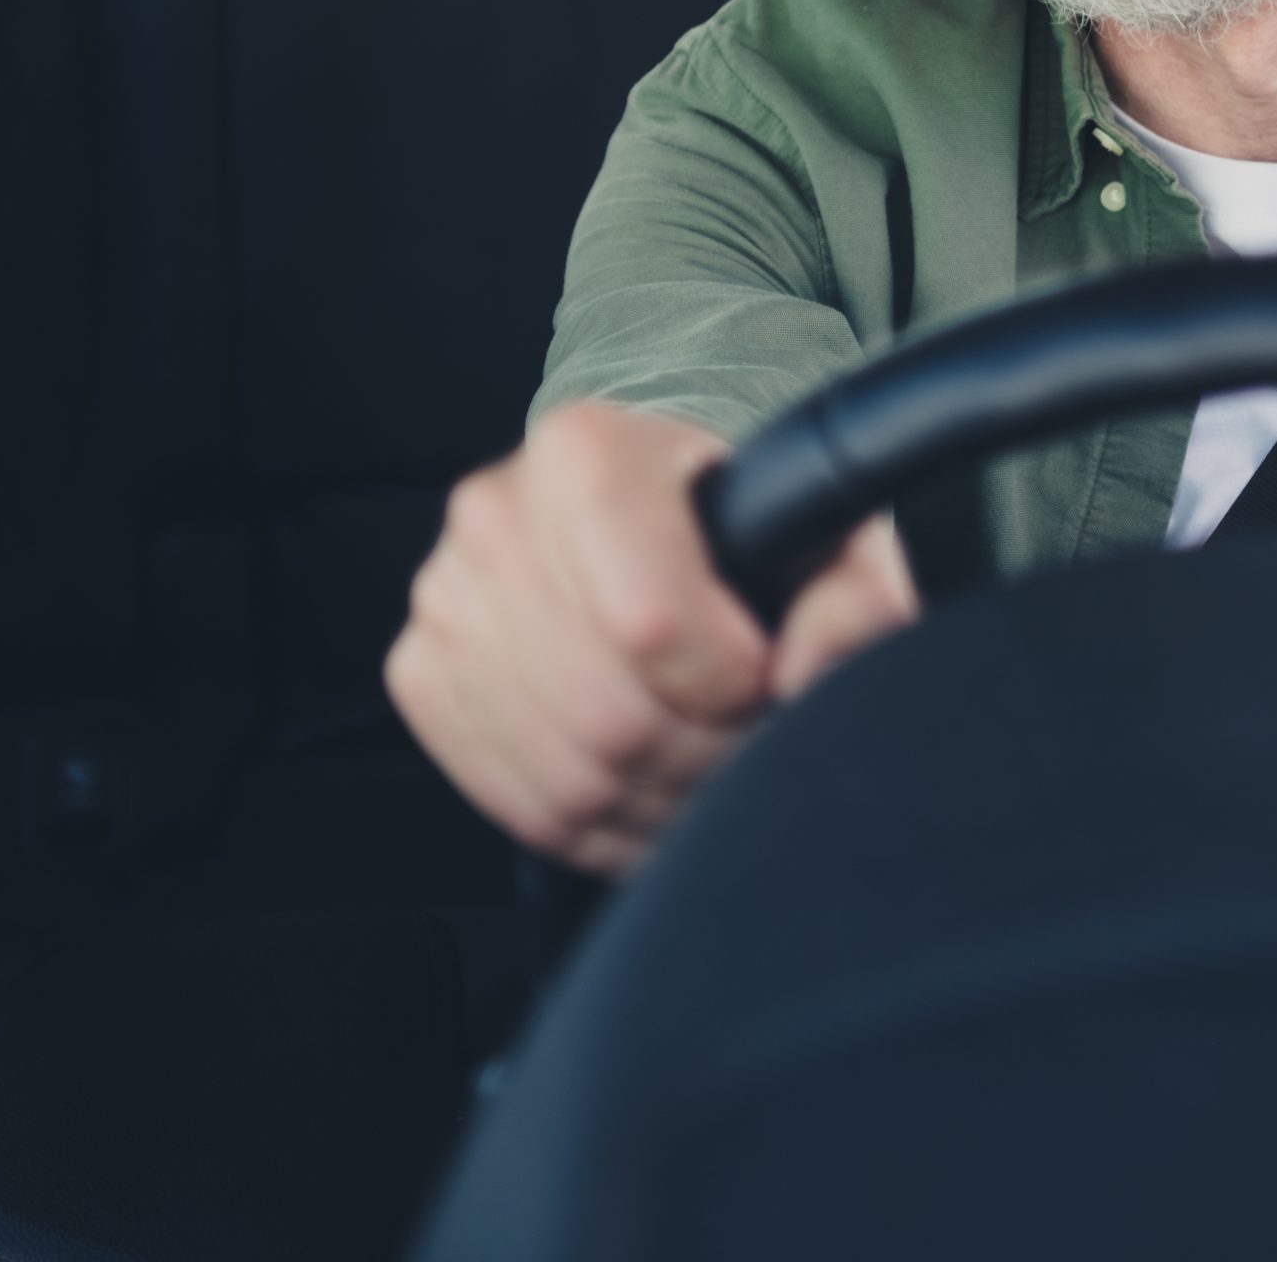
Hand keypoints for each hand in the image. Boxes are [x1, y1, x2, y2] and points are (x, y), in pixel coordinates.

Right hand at [386, 400, 920, 874]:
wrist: (649, 517)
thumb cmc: (737, 532)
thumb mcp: (831, 543)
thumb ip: (855, 604)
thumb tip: (809, 674)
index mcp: (584, 453)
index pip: (649, 623)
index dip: (730, 685)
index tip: (765, 674)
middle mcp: (494, 514)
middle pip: (611, 716)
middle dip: (703, 753)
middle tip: (742, 730)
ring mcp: (444, 599)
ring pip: (567, 775)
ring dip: (658, 799)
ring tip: (702, 758)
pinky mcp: (421, 674)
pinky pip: (515, 801)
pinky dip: (598, 823)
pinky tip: (644, 782)